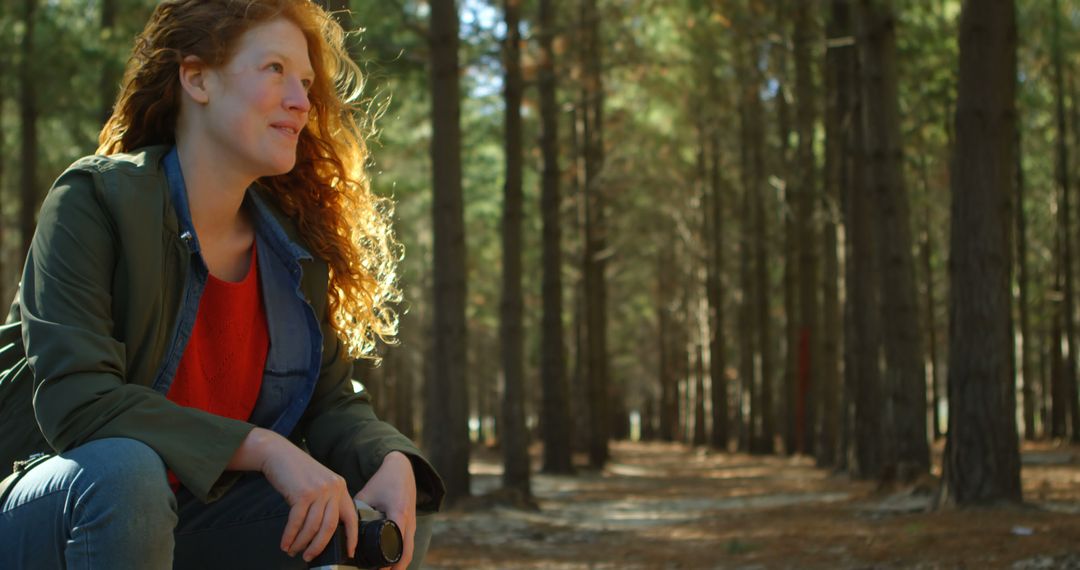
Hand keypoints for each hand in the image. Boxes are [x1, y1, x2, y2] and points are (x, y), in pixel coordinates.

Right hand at [229, 428, 358, 561]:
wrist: (279, 453)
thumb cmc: (297, 472)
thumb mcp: (320, 483)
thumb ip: (327, 502)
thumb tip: (324, 532)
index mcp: (340, 487)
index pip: (351, 517)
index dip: (352, 537)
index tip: (349, 552)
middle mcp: (333, 488)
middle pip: (330, 527)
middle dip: (319, 546)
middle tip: (309, 557)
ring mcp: (319, 490)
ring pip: (313, 527)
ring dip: (301, 543)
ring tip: (293, 551)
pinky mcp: (302, 493)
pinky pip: (297, 522)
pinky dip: (290, 536)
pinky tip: (285, 543)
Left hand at [354, 451, 416, 569]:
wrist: (402, 469)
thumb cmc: (384, 480)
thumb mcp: (367, 493)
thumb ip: (356, 510)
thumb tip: (343, 528)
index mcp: (398, 513)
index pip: (397, 542)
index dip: (389, 559)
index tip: (378, 569)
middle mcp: (408, 520)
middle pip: (406, 552)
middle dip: (396, 567)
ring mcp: (412, 522)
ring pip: (409, 550)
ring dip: (399, 563)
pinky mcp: (412, 523)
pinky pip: (409, 544)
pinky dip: (402, 554)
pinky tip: (391, 561)